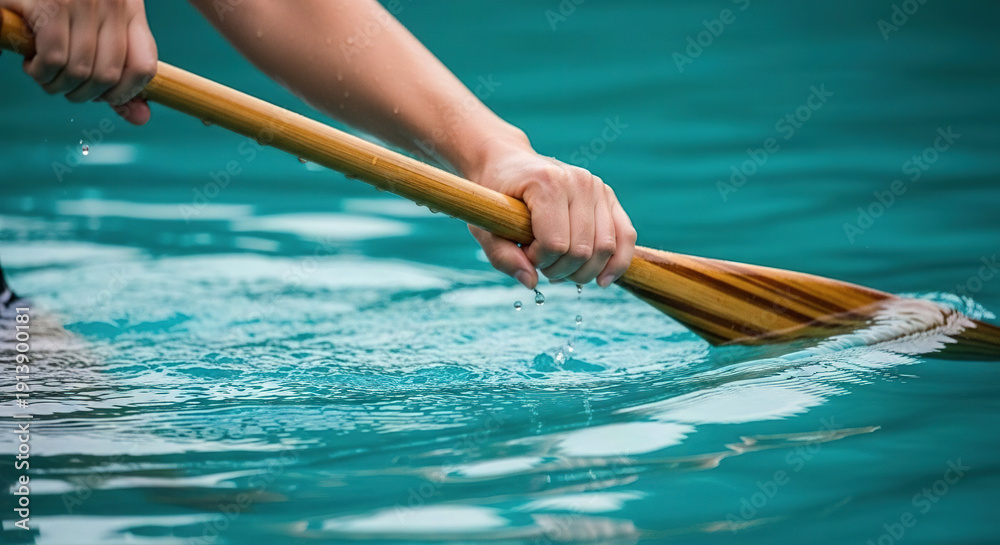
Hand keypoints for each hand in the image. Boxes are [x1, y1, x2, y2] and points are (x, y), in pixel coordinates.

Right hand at [1, 0, 157, 123]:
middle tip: (65, 86)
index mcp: (130, 9)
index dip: (125, 94)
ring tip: (45, 73)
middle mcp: (111, 4)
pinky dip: (40, 72)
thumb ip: (122, 74)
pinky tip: (33, 63)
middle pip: (108, 76)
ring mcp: (81, 3)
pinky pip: (53, 59)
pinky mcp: (50, 5)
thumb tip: (141, 118)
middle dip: (83, 95)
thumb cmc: (61, 2)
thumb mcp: (101, 29)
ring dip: (57, 85)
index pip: (144, 67)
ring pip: (80, 72)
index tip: (105, 98)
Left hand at [465, 135, 636, 289]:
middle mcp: (579, 181)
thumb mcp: (485, 227)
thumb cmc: (494, 196)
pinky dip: (617, 263)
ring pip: (605, 249)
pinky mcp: (608, 195)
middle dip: (560, 269)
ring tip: (560, 266)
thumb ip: (503, 258)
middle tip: (540, 262)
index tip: (523, 252)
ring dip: (582, 271)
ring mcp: (597, 187)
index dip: (538, 261)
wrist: (506, 163)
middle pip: (583, 251)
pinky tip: (603, 280)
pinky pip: (625, 236)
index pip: (556, 244)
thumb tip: (532, 284)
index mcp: (548, 182)